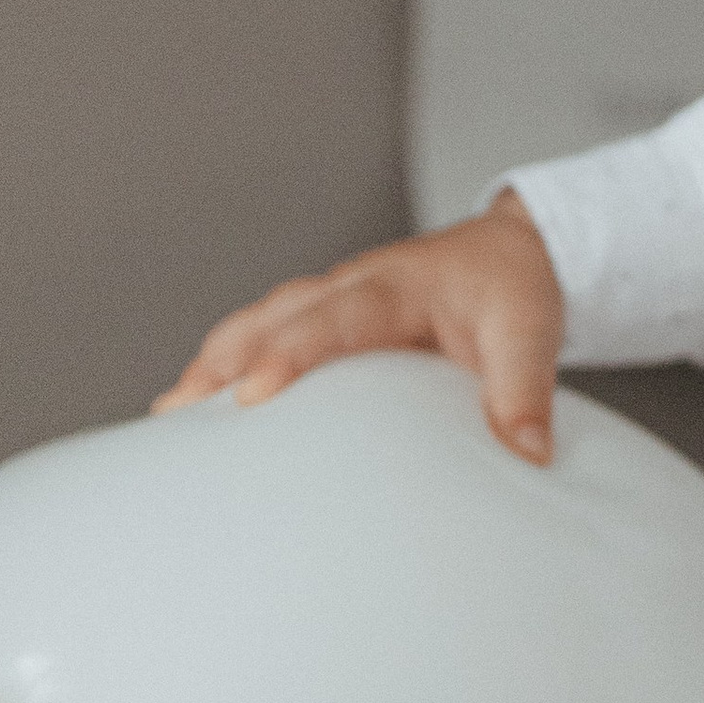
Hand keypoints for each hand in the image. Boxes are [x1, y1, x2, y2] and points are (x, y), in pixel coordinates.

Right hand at [152, 191, 565, 463]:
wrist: (514, 248)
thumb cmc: (515, 286)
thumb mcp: (532, 331)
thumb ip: (524, 390)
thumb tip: (525, 454)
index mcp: (396, 285)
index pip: (333, 318)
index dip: (290, 354)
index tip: (253, 394)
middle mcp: (352, 286)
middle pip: (274, 317)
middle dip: (226, 361)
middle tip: (180, 413)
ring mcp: (334, 299)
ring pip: (260, 322)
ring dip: (215, 362)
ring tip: (171, 416)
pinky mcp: (328, 319)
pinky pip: (269, 334)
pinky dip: (229, 363)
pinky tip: (198, 407)